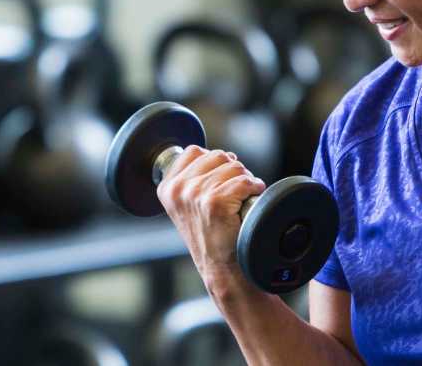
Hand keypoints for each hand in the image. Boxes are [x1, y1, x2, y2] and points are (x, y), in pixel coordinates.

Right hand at [157, 145, 266, 280]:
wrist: (221, 269)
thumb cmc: (210, 237)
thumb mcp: (187, 205)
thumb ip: (192, 179)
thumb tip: (222, 155)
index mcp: (167, 188)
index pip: (194, 151)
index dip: (214, 163)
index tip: (218, 182)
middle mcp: (178, 189)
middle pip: (217, 155)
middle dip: (231, 170)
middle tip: (233, 192)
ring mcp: (196, 195)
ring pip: (234, 166)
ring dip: (244, 180)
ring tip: (240, 199)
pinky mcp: (215, 202)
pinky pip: (244, 181)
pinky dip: (254, 188)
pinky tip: (250, 200)